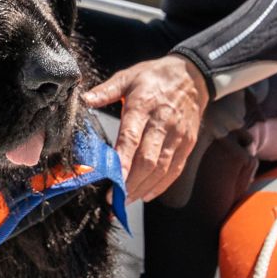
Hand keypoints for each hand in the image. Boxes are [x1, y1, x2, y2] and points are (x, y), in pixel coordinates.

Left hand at [82, 56, 208, 202]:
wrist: (193, 76)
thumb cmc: (155, 77)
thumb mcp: (128, 77)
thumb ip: (105, 91)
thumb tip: (83, 100)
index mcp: (143, 106)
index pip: (132, 137)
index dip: (123, 160)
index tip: (112, 177)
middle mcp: (162, 123)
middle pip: (148, 159)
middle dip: (130, 182)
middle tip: (113, 198)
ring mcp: (177, 136)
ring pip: (161, 169)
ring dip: (143, 188)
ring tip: (125, 200)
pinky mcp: (187, 144)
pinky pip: (174, 170)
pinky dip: (160, 186)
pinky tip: (146, 195)